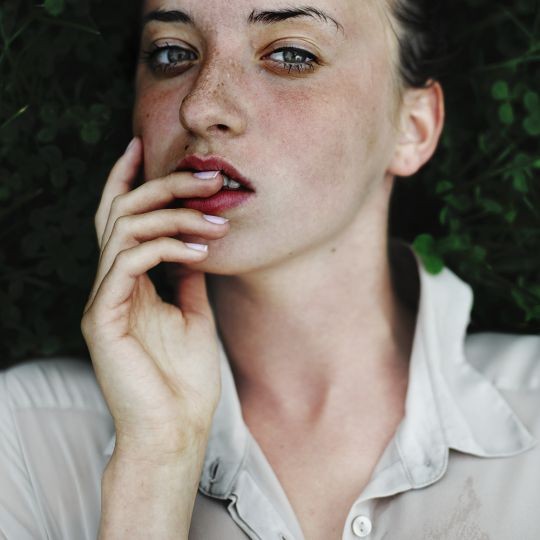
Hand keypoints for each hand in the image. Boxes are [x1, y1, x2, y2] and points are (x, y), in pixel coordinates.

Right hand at [81, 138, 228, 458]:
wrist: (176, 427)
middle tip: (206, 175)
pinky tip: (200, 249)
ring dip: (174, 215)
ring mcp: (104, 300)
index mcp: (129, 282)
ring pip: (124, 230)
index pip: (121, 219)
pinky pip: (128, 262)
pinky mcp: (103, 318)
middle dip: (163, 186)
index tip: (144, 147)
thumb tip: (197, 239)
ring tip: (216, 219)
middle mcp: (111, 284)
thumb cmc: (184, 376)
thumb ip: (187, 274)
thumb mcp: (193, 311)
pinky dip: (165, 247)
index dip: (127, 180)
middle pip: (121, 213)